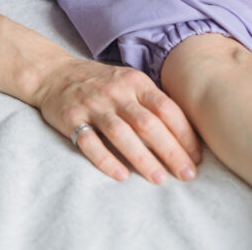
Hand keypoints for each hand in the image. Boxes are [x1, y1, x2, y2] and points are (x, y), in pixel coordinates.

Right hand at [32, 57, 201, 183]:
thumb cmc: (103, 83)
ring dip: (143, 158)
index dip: (185, 134)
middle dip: (171, 151)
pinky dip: (106, 160)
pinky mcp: (72, 119)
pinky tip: (121, 176)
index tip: (197, 157)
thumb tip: (186, 133)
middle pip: (149, 124)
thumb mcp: (131, 82)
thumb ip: (153, 102)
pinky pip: (89, 143)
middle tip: (187, 174)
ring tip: (159, 178)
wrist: (54, 73)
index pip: (167, 109)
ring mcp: (94, 105)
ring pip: (122, 134)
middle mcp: (117, 93)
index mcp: (137, 83)